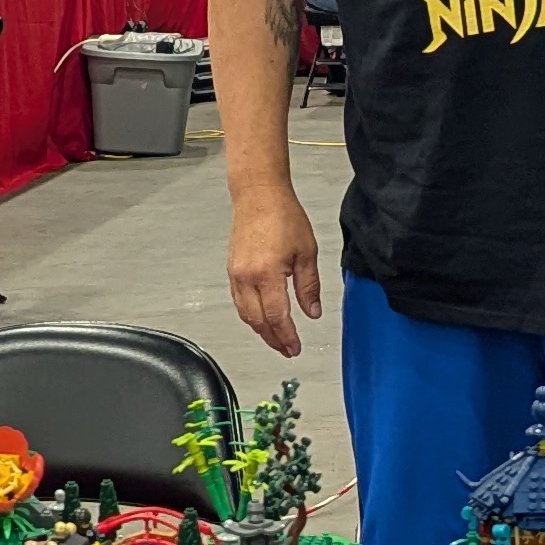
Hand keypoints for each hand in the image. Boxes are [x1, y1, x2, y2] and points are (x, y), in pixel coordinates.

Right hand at [228, 186, 322, 356]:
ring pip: (245, 314)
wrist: (258, 194)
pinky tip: (261, 318)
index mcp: (267, 273)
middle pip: (258, 321)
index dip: (287, 337)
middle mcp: (247, 277)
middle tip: (287, 349)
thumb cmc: (282, 215)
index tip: (295, 348)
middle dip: (273, 339)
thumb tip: (312, 312)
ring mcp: (236, 274)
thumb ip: (309, 286)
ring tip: (276, 339)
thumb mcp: (306, 252)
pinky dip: (250, 315)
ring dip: (261, 330)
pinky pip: (239, 302)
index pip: (277, 316)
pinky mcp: (232, 270)